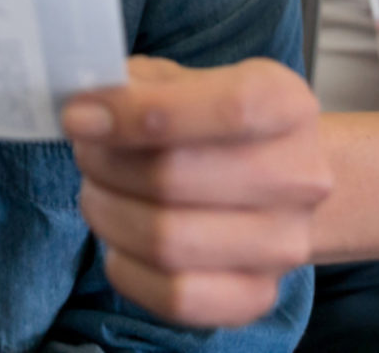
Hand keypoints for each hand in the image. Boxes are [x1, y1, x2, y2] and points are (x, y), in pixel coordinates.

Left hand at [63, 56, 330, 326]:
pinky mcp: (257, 295)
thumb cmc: (222, 126)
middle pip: (177, 178)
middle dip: (107, 164)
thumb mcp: (192, 80)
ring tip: (97, 192)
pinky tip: (119, 241)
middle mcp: (298, 177)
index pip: (227, 108)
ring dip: (109, 214)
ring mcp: (282, 244)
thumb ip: (141, 85)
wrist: (285, 182)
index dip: (139, 113)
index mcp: (287, 105)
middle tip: (85, 151)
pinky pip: (175, 297)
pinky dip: (128, 268)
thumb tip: (88, 107)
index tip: (80, 116)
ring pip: (167, 242)